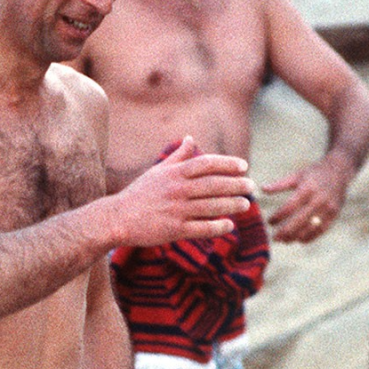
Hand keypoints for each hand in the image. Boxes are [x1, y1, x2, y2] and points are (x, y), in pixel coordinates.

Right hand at [114, 137, 252, 246]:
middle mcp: (177, 189)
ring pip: (210, 206)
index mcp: (174, 173)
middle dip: (235, 185)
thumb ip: (178, 156)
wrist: (117, 218)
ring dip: (231, 205)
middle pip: (213, 185)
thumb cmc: (139, 194)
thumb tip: (191, 138)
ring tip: (245, 204)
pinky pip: (201, 227)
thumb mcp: (157, 171)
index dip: (227, 164)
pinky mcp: (174, 230)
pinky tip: (229, 225)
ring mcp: (176, 210)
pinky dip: (217, 226)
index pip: (206, 164)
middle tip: (251, 186)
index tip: (244, 166)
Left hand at [262, 154, 348, 242]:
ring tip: (284, 241)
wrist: (339, 171)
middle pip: (299, 221)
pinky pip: (321, 230)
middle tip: (274, 238)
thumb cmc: (314, 173)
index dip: (278, 217)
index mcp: (307, 188)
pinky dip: (310, 237)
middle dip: (285, 232)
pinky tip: (299, 240)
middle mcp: (319, 199)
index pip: (290, 207)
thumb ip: (280, 184)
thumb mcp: (297, 175)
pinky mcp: (334, 214)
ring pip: (310, 228)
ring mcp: (328, 208)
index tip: (269, 221)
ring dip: (296, 237)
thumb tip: (262, 189)